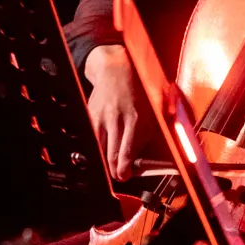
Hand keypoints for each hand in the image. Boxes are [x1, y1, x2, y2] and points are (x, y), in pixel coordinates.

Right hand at [83, 44, 148, 181]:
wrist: (116, 68)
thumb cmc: (138, 87)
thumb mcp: (153, 108)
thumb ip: (148, 132)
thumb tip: (143, 154)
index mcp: (134, 118)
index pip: (126, 151)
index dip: (125, 168)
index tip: (125, 175)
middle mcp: (116, 118)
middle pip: (111, 154)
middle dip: (115, 169)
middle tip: (119, 175)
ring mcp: (101, 117)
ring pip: (100, 148)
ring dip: (106, 160)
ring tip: (112, 166)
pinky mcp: (91, 115)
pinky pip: (93, 138)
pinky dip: (97, 147)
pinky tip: (103, 151)